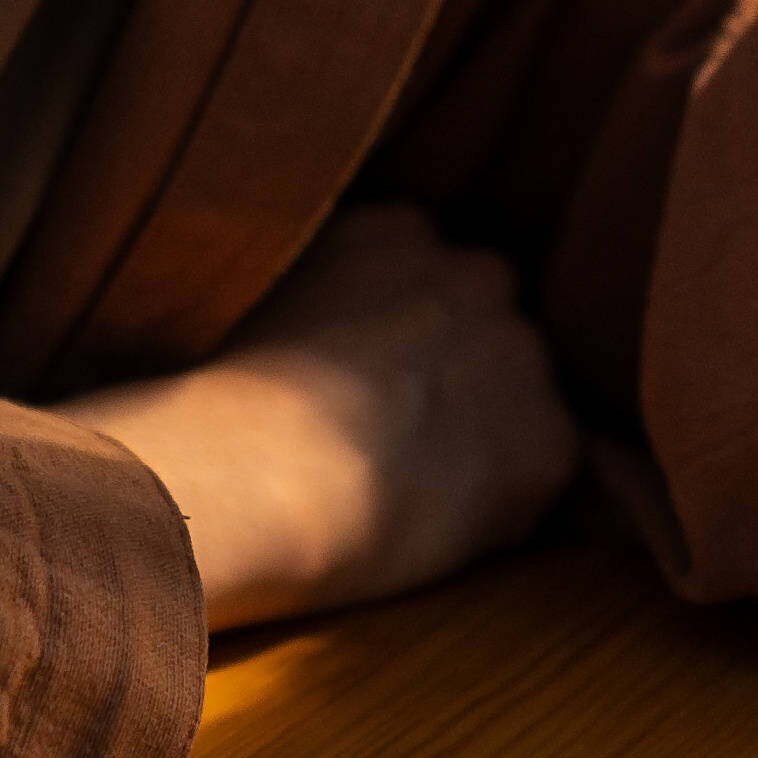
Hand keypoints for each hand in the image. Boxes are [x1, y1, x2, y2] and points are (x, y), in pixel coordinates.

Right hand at [55, 206, 578, 634]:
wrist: (245, 474)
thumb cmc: (208, 404)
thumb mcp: (247, 298)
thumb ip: (308, 292)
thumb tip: (301, 332)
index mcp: (396, 228)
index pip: (427, 275)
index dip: (400, 339)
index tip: (360, 384)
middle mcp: (474, 274)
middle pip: (486, 327)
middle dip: (455, 375)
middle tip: (388, 441)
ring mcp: (520, 355)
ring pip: (519, 399)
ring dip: (483, 438)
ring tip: (405, 492)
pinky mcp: (548, 442)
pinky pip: (545, 476)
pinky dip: (506, 505)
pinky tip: (434, 529)